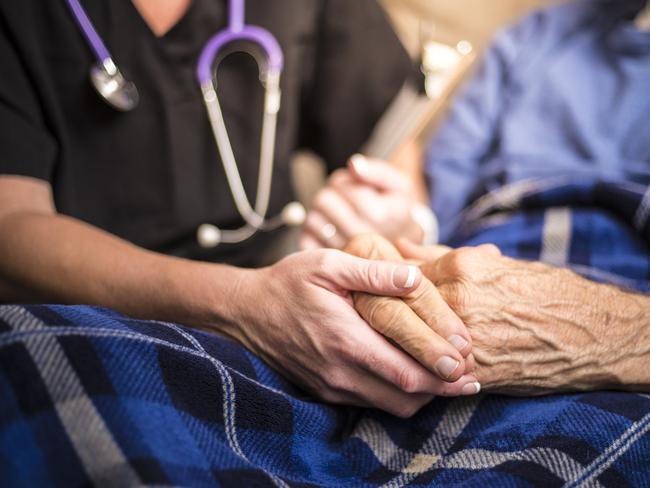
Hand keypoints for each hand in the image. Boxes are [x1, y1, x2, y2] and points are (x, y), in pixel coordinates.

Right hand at [224, 249, 479, 417]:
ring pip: (390, 406)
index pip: (407, 373)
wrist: (246, 312)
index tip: (471, 368)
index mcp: (345, 340)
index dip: (444, 376)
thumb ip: (374, 272)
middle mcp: (339, 372)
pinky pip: (370, 403)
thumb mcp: (329, 264)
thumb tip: (416, 279)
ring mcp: (330, 386)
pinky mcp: (324, 391)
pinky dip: (396, 395)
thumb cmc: (289, 283)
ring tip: (446, 379)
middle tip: (471, 379)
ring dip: (421, 396)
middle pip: (405, 398)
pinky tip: (410, 377)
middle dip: (442, 391)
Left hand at [299, 155, 423, 250]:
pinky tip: (331, 230)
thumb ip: (377, 172)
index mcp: (379, 215)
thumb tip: (353, 165)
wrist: (403, 250)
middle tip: (343, 200)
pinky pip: (306, 239)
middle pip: (323, 201)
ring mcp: (344, 252)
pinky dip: (314, 231)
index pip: (341, 186)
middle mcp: (360, 236)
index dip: (343, 181)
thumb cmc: (398, 211)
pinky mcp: (330, 262)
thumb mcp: (399, 186)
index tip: (354, 187)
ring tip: (338, 215)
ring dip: (321, 212)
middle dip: (331, 194)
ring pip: (312, 219)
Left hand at [396, 240, 649, 394]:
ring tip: (388, 343)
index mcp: (462, 266)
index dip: (385, 285)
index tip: (376, 291)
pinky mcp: (478, 371)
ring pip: (411, 341)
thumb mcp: (493, 263)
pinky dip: (421, 369)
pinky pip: (433, 371)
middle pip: (400, 307)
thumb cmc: (541, 290)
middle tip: (371, 317)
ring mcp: (468, 337)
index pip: (401, 274)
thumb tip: (400, 245)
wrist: (590, 332)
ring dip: (398, 343)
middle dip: (383, 313)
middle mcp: (460, 299)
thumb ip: (440, 254)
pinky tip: (413, 365)